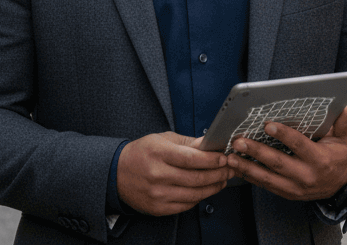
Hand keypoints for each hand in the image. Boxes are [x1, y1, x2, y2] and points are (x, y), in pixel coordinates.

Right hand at [117, 132, 232, 215]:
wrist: (116, 174)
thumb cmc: (140, 154)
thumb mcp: (161, 140)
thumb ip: (187, 143)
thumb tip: (210, 144)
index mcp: (159, 153)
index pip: (192, 158)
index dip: (212, 159)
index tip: (225, 157)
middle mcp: (158, 174)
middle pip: (197, 178)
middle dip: (219, 173)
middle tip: (230, 168)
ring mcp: (158, 194)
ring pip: (195, 193)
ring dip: (214, 187)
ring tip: (223, 179)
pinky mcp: (159, 208)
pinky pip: (187, 204)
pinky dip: (200, 197)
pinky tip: (206, 189)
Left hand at [226, 103, 346, 201]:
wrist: (341, 186)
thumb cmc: (338, 157)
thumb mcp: (344, 139)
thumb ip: (343, 122)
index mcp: (320, 160)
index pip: (299, 146)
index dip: (283, 135)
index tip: (267, 125)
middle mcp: (306, 176)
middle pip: (278, 163)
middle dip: (256, 151)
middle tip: (239, 141)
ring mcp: (296, 188)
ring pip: (267, 178)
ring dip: (247, 167)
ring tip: (231, 156)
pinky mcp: (288, 194)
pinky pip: (266, 186)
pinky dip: (250, 177)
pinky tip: (237, 167)